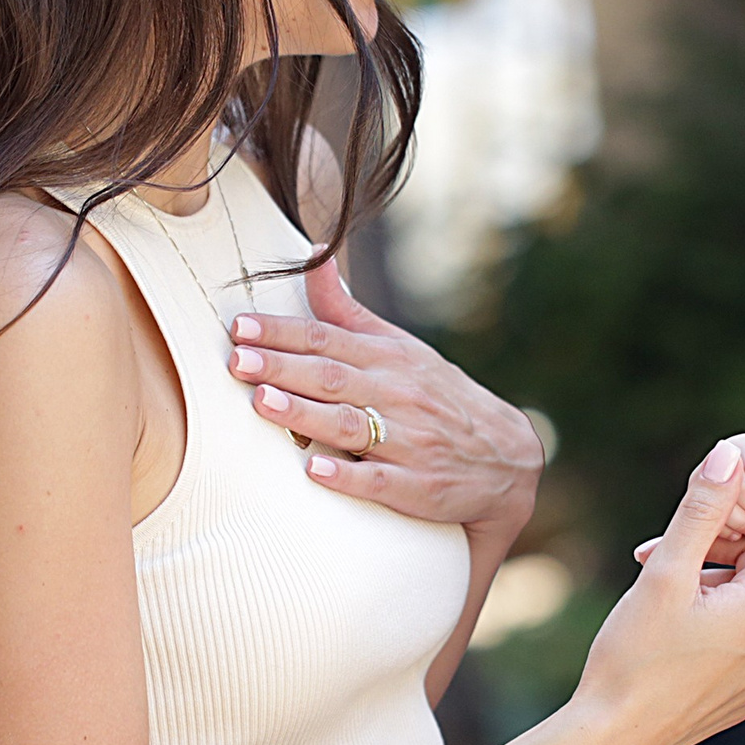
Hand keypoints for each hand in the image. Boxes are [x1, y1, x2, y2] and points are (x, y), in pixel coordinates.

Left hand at [230, 259, 541, 538]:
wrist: (506, 456)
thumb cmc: (438, 397)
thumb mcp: (401, 348)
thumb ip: (348, 313)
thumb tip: (313, 258)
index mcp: (390, 358)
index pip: (328, 338)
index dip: (282, 332)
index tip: (240, 327)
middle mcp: (398, 395)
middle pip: (333, 377)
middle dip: (284, 367)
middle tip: (238, 360)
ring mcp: (410, 442)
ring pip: (351, 425)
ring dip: (306, 414)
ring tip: (264, 402)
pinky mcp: (418, 486)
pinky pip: (381, 481)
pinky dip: (349, 475)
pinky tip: (316, 471)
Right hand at [573, 441, 744, 744]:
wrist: (610, 742)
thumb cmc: (632, 657)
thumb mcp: (664, 573)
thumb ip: (701, 509)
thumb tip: (731, 454)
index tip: (715, 521)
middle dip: (732, 551)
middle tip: (678, 563)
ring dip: (721, 590)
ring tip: (668, 605)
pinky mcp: (744, 698)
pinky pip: (744, 643)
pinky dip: (717, 628)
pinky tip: (673, 642)